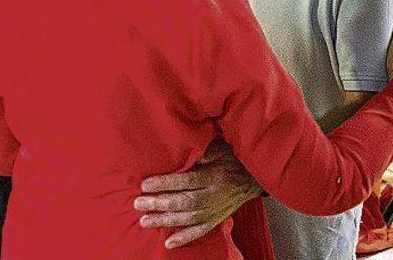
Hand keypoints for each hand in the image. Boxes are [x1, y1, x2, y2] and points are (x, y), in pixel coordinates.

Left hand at [135, 141, 261, 248]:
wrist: (254, 178)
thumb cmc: (233, 159)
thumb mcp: (219, 149)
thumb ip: (201, 152)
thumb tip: (181, 153)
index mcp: (214, 176)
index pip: (186, 181)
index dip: (165, 183)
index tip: (146, 184)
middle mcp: (213, 196)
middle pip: (184, 202)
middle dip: (160, 204)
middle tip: (139, 203)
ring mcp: (215, 211)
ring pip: (188, 219)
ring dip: (166, 221)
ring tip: (145, 221)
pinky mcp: (216, 220)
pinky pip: (200, 231)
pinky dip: (184, 238)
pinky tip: (168, 243)